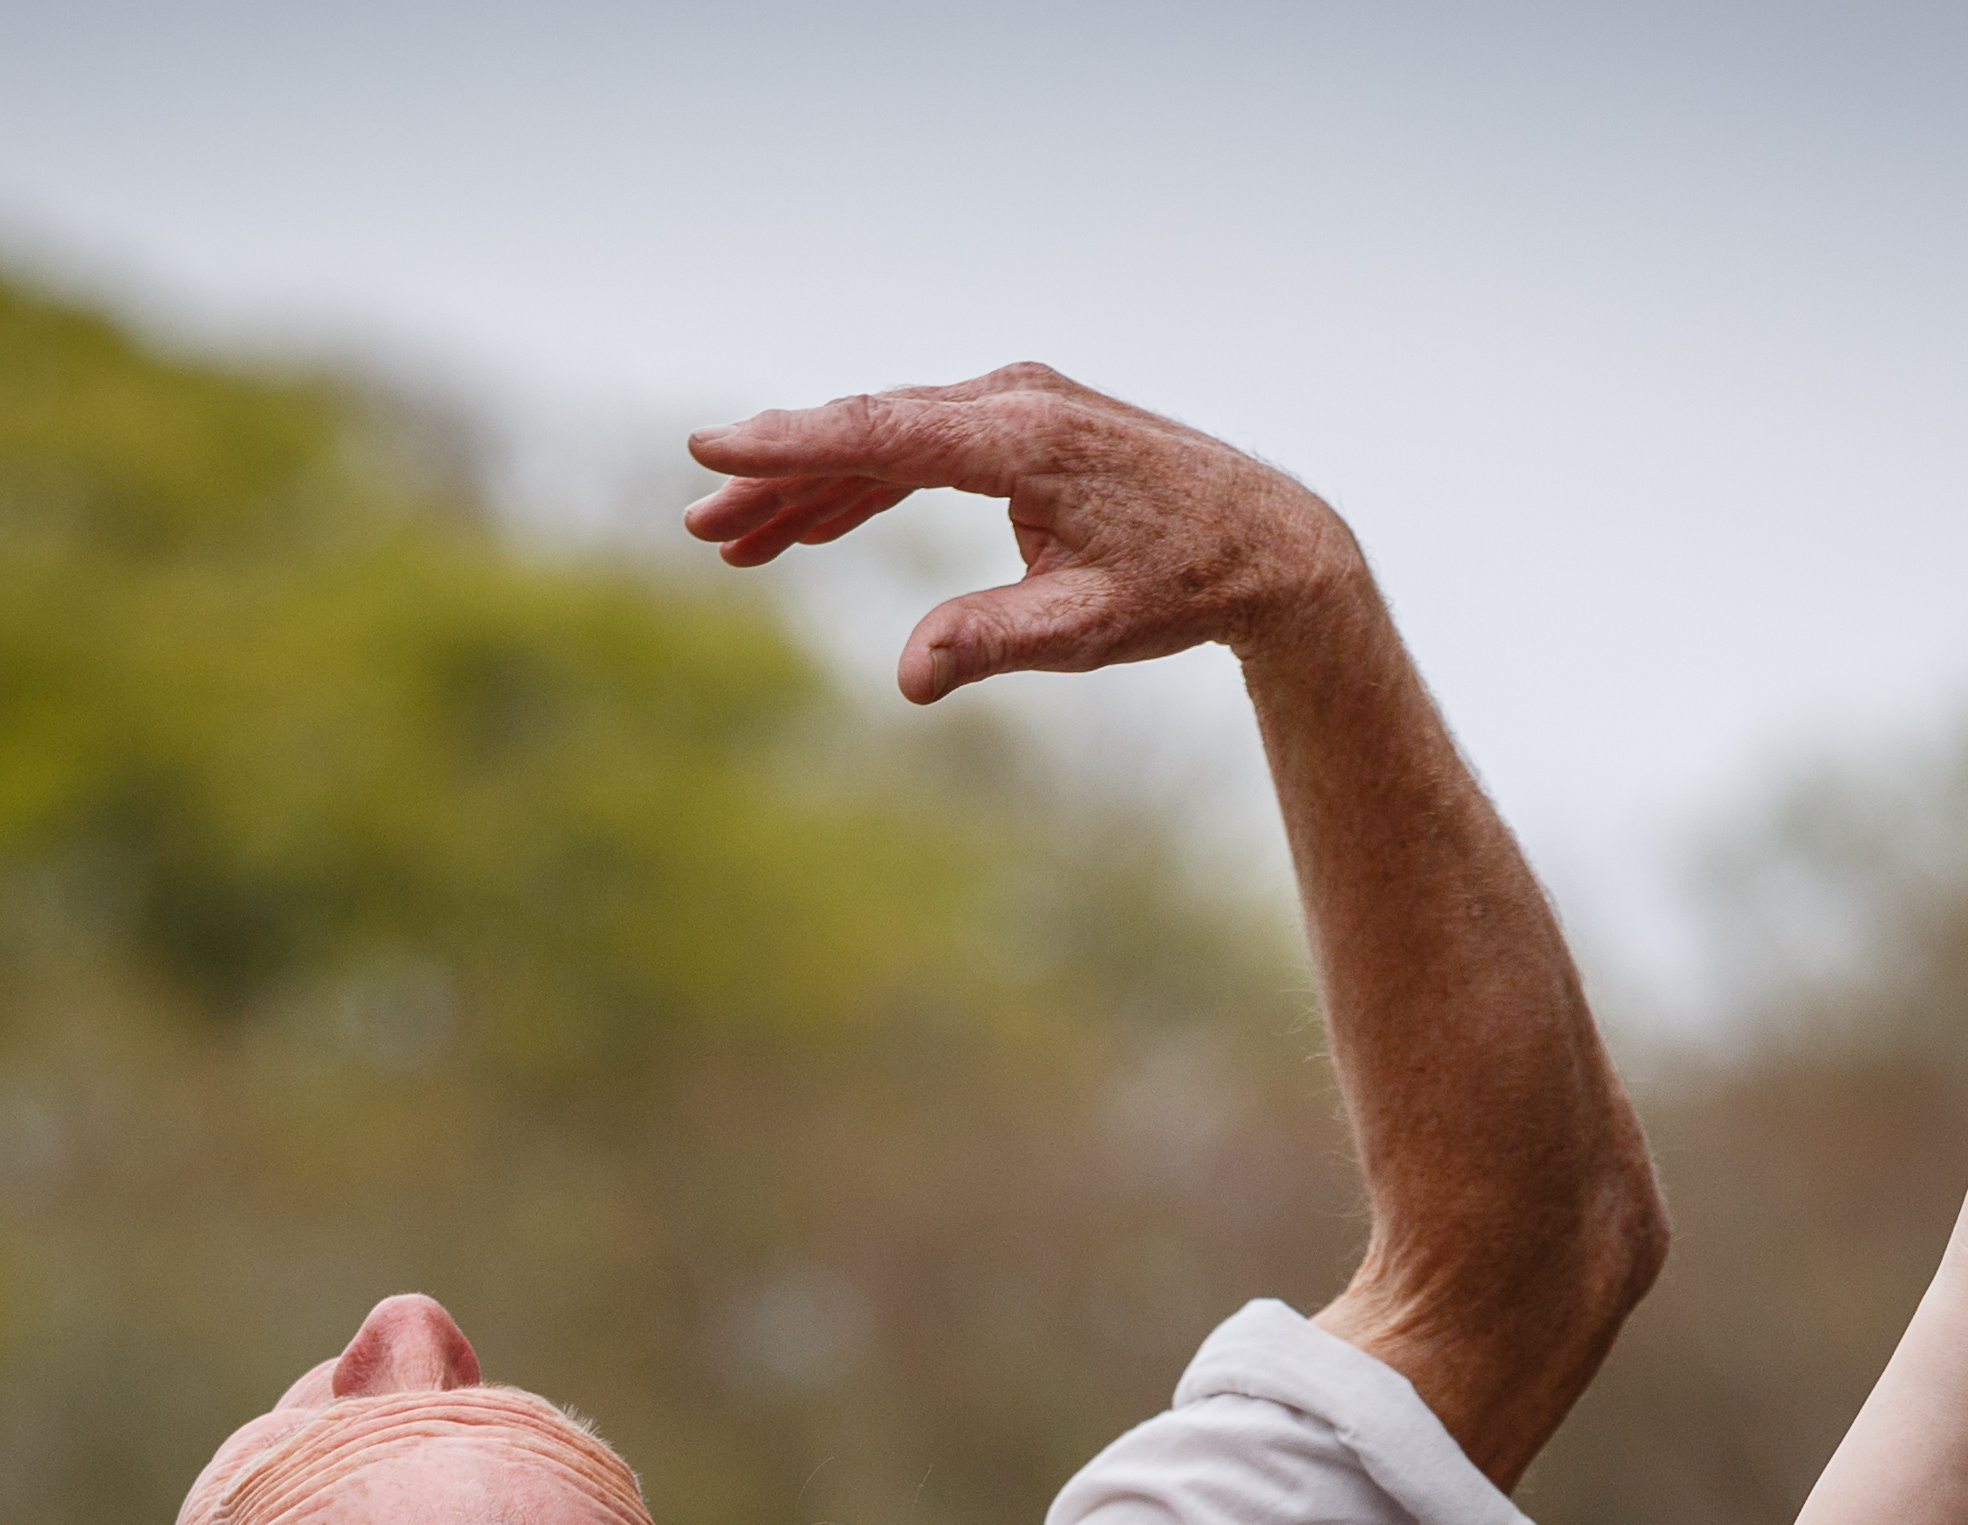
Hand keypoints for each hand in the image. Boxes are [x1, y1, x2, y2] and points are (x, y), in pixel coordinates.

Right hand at [683, 365, 1363, 702]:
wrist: (1269, 543)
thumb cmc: (1185, 585)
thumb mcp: (1088, 630)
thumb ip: (991, 644)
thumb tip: (909, 680)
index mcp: (1023, 438)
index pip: (880, 434)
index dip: (788, 446)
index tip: (711, 448)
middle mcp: (1013, 401)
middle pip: (866, 432)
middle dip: (777, 479)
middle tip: (698, 525)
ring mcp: (1017, 404)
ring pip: (886, 439)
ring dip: (811, 488)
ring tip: (734, 542)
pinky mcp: (1021, 424)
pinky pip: (921, 449)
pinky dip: (864, 485)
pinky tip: (811, 528)